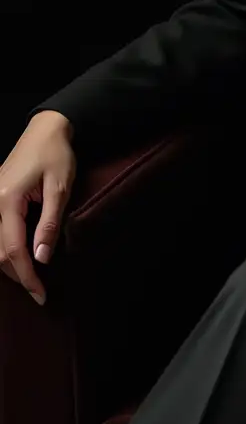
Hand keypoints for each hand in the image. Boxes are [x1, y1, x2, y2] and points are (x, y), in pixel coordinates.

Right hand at [0, 111, 76, 305]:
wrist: (46, 128)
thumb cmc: (56, 154)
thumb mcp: (60, 188)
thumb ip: (49, 224)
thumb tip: (42, 259)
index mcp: (6, 200)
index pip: (13, 249)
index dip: (26, 276)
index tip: (40, 294)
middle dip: (18, 274)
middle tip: (39, 291)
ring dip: (10, 263)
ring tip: (31, 278)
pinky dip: (6, 247)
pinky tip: (20, 255)